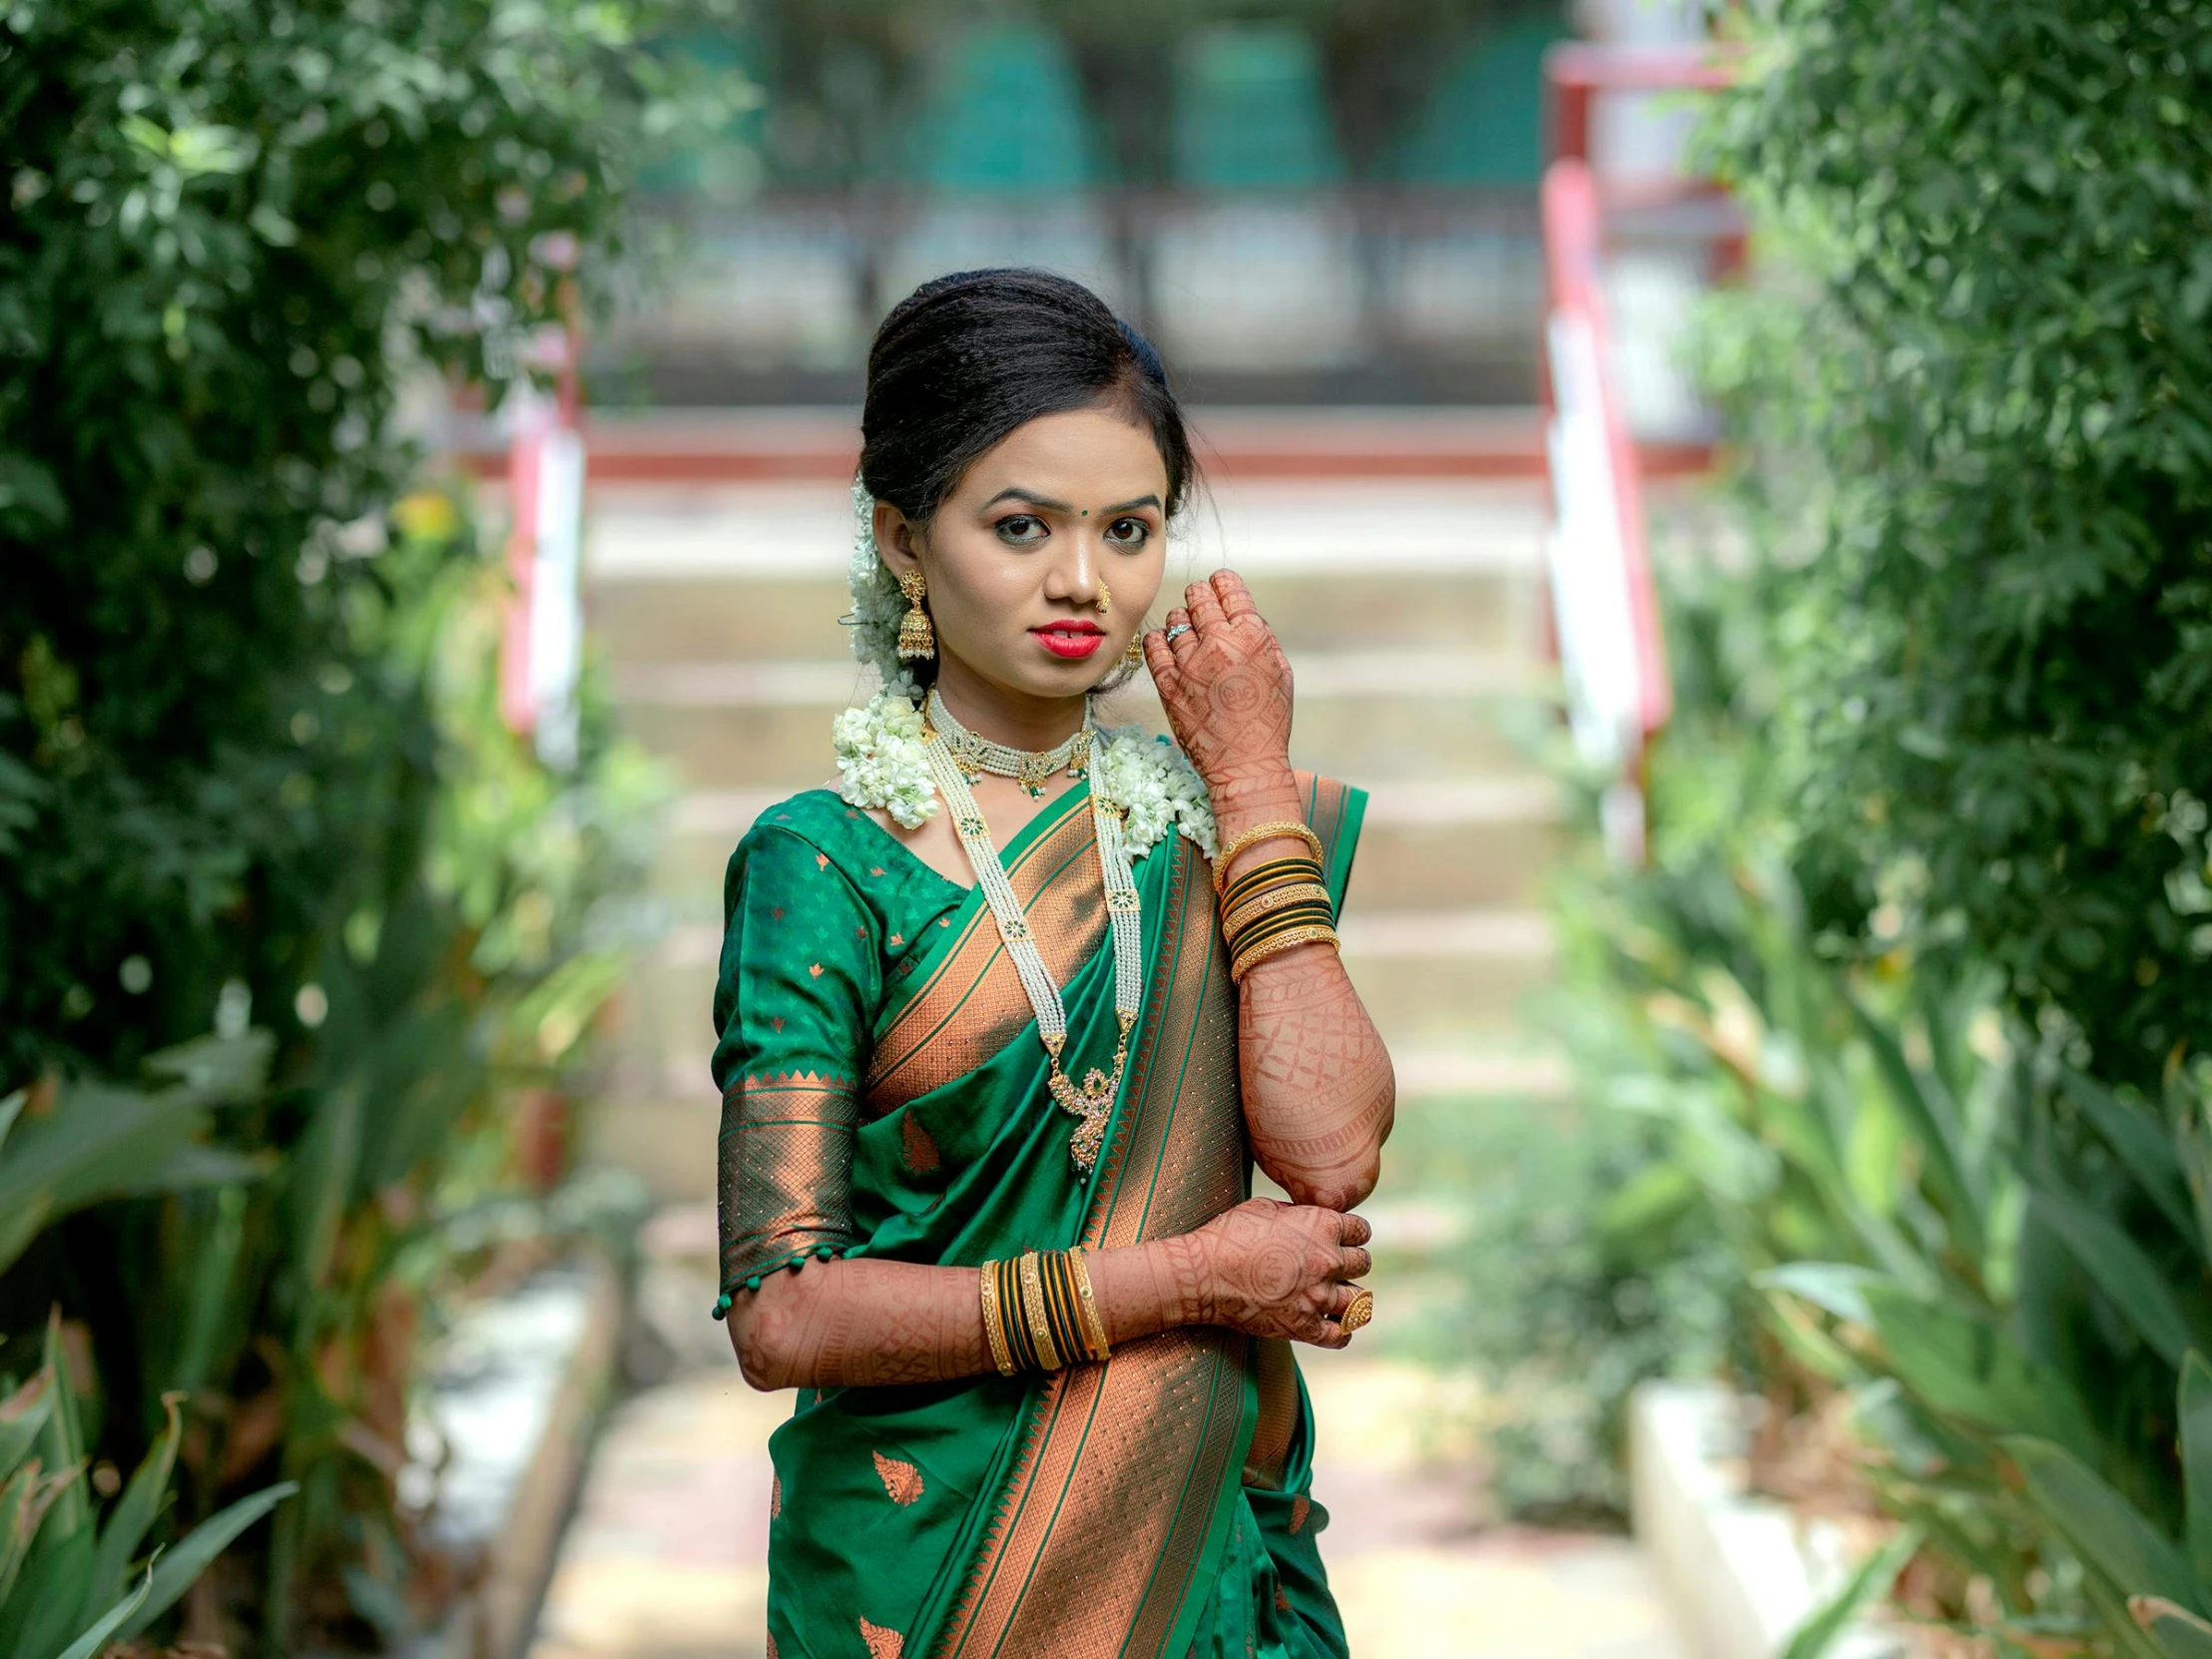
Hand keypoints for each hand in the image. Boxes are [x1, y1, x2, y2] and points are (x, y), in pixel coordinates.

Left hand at [1143, 571, 1296, 809]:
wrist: (1245, 765)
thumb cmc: (1267, 722)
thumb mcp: (1281, 673)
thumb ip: (1262, 637)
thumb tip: (1243, 612)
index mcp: (1252, 637)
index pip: (1228, 587)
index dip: (1222, 582)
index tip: (1219, 586)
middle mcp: (1219, 644)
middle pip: (1197, 596)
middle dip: (1200, 597)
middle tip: (1202, 608)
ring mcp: (1190, 664)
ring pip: (1174, 619)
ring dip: (1181, 622)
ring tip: (1190, 637)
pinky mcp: (1167, 684)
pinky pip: (1153, 645)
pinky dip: (1159, 641)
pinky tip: (1169, 649)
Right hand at [1187, 1198, 1371, 1348]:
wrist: (1204, 1274)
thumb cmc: (1229, 1235)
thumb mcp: (1266, 1208)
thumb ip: (1299, 1213)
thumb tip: (1311, 1219)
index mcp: (1323, 1227)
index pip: (1362, 1231)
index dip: (1352, 1234)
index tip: (1342, 1239)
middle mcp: (1328, 1261)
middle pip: (1363, 1263)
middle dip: (1351, 1263)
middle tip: (1334, 1267)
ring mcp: (1318, 1297)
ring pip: (1358, 1301)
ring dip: (1349, 1297)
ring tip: (1334, 1295)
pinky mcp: (1304, 1327)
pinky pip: (1341, 1336)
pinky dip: (1341, 1331)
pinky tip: (1331, 1324)